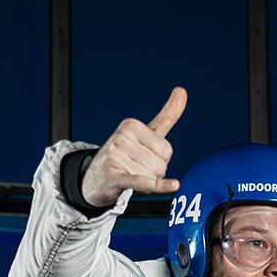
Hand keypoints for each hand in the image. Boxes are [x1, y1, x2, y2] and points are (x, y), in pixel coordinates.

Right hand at [81, 87, 185, 206]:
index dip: (160, 160)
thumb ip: (167, 116)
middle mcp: (122, 138)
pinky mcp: (113, 177)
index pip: (167, 150)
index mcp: (131, 125)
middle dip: (153, 173)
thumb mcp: (147, 134)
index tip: (144, 157)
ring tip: (129, 175)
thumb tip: (182, 90)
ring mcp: (115, 157)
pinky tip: (174, 185)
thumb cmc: (125, 155)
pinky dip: (158, 186)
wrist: (94, 179)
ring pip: (152, 177)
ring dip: (145, 182)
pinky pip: (142, 182)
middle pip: (161, 165)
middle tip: (135, 168)